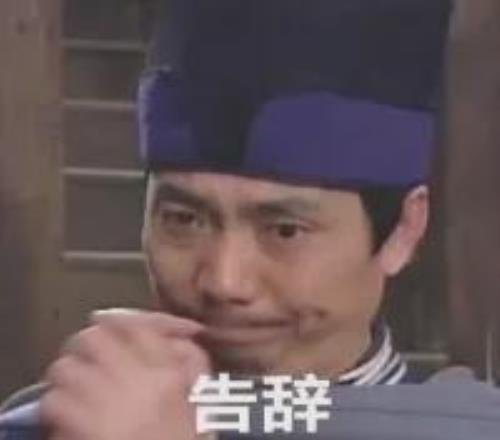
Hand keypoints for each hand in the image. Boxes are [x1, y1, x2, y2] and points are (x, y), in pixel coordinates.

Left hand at [40, 310, 209, 439]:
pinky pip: (53, 402)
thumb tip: (174, 337)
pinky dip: (56, 406)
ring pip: (65, 367)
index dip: (118, 320)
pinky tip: (67, 415)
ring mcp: (104, 405)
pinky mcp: (80, 431)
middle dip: (87, 343)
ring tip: (76, 385)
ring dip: (67, 375)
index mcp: (165, 373)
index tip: (109, 323)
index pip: (135, 325)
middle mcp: (134, 381)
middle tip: (89, 354)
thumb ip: (189, 360)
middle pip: (93, 338)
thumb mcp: (199, 398)